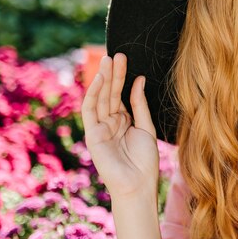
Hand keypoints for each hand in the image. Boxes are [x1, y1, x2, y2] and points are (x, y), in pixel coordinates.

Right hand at [81, 53, 159, 199]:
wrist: (138, 184)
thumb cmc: (145, 161)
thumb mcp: (146, 127)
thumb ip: (140, 104)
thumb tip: (140, 80)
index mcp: (124, 121)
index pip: (121, 95)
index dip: (123, 78)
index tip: (126, 60)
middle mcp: (111, 122)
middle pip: (110, 94)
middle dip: (113, 74)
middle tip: (117, 54)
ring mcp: (100, 128)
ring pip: (101, 98)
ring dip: (104, 79)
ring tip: (109, 60)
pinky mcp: (92, 134)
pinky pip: (91, 110)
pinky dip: (94, 94)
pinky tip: (101, 79)